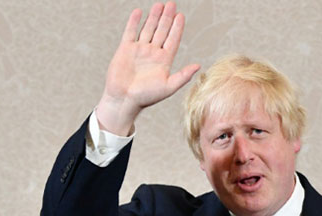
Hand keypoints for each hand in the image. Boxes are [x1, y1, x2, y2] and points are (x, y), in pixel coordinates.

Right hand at [96, 2, 199, 135]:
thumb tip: (198, 65)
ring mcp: (139, 50)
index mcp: (164, 61)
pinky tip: (139, 12)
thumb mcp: (168, 87)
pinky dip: (134, 22)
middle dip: (167, 18)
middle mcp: (153, 53)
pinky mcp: (125, 49)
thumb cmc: (146, 97)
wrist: (124, 100)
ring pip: (148, 29)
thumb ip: (183, 76)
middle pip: (162, 31)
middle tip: (172, 4)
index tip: (181, 16)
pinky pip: (130, 32)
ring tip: (159, 5)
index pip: (173, 40)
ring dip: (154, 17)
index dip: (177, 28)